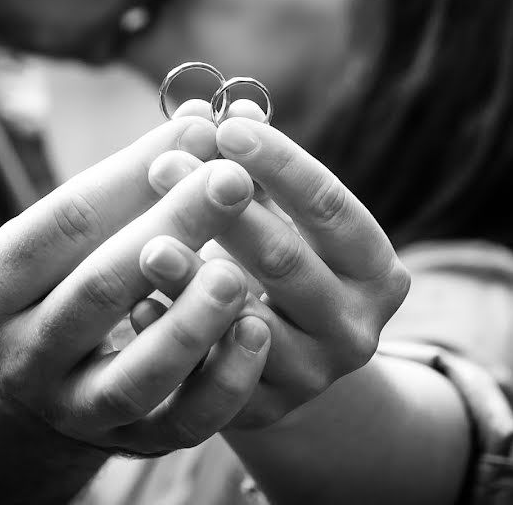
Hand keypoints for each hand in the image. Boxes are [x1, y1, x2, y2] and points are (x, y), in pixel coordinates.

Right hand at [0, 116, 270, 454]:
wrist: (56, 377)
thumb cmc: (74, 276)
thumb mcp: (81, 232)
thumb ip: (138, 176)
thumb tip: (209, 115)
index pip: (67, 222)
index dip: (137, 174)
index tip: (204, 129)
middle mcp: (22, 356)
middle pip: (99, 288)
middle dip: (172, 228)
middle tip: (234, 180)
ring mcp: (76, 408)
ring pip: (138, 372)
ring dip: (193, 319)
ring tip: (237, 270)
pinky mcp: (133, 443)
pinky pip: (185, 421)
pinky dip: (225, 379)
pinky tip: (257, 329)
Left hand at [132, 101, 410, 428]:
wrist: (291, 363)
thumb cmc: (285, 266)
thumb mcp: (286, 218)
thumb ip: (260, 168)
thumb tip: (225, 103)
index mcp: (375, 268)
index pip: (330, 206)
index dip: (278, 163)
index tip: (224, 127)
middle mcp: (356, 326)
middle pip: (287, 261)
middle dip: (222, 210)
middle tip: (164, 165)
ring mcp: (313, 375)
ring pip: (246, 323)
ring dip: (192, 278)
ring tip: (146, 242)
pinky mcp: (265, 410)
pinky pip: (211, 373)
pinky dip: (176, 333)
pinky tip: (137, 305)